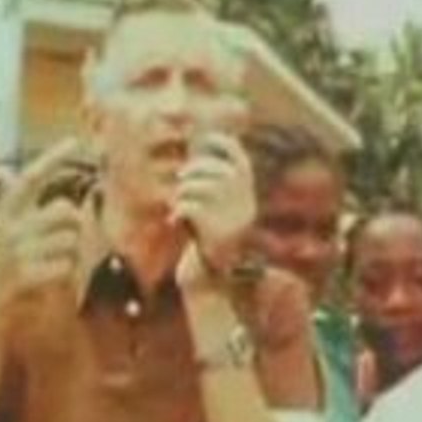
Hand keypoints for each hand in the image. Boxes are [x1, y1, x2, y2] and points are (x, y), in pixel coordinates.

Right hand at [0, 138, 86, 309]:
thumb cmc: (7, 267)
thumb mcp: (10, 233)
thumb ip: (18, 207)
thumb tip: (6, 172)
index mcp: (6, 215)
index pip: (30, 179)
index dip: (51, 159)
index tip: (74, 140)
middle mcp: (5, 229)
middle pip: (66, 212)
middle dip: (76, 229)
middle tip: (64, 246)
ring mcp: (11, 253)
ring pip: (70, 241)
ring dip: (72, 257)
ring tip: (53, 267)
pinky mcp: (20, 276)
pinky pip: (64, 266)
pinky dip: (66, 276)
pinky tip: (50, 282)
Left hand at [172, 133, 254, 290]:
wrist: (207, 281)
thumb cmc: (203, 242)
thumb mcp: (213, 212)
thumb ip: (211, 187)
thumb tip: (196, 154)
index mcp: (247, 200)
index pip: (240, 162)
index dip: (223, 145)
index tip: (204, 140)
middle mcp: (245, 207)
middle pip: (216, 171)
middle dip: (193, 171)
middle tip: (180, 181)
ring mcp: (232, 219)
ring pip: (199, 186)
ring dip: (181, 193)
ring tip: (177, 206)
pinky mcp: (217, 231)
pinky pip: (190, 205)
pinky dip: (177, 210)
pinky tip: (174, 221)